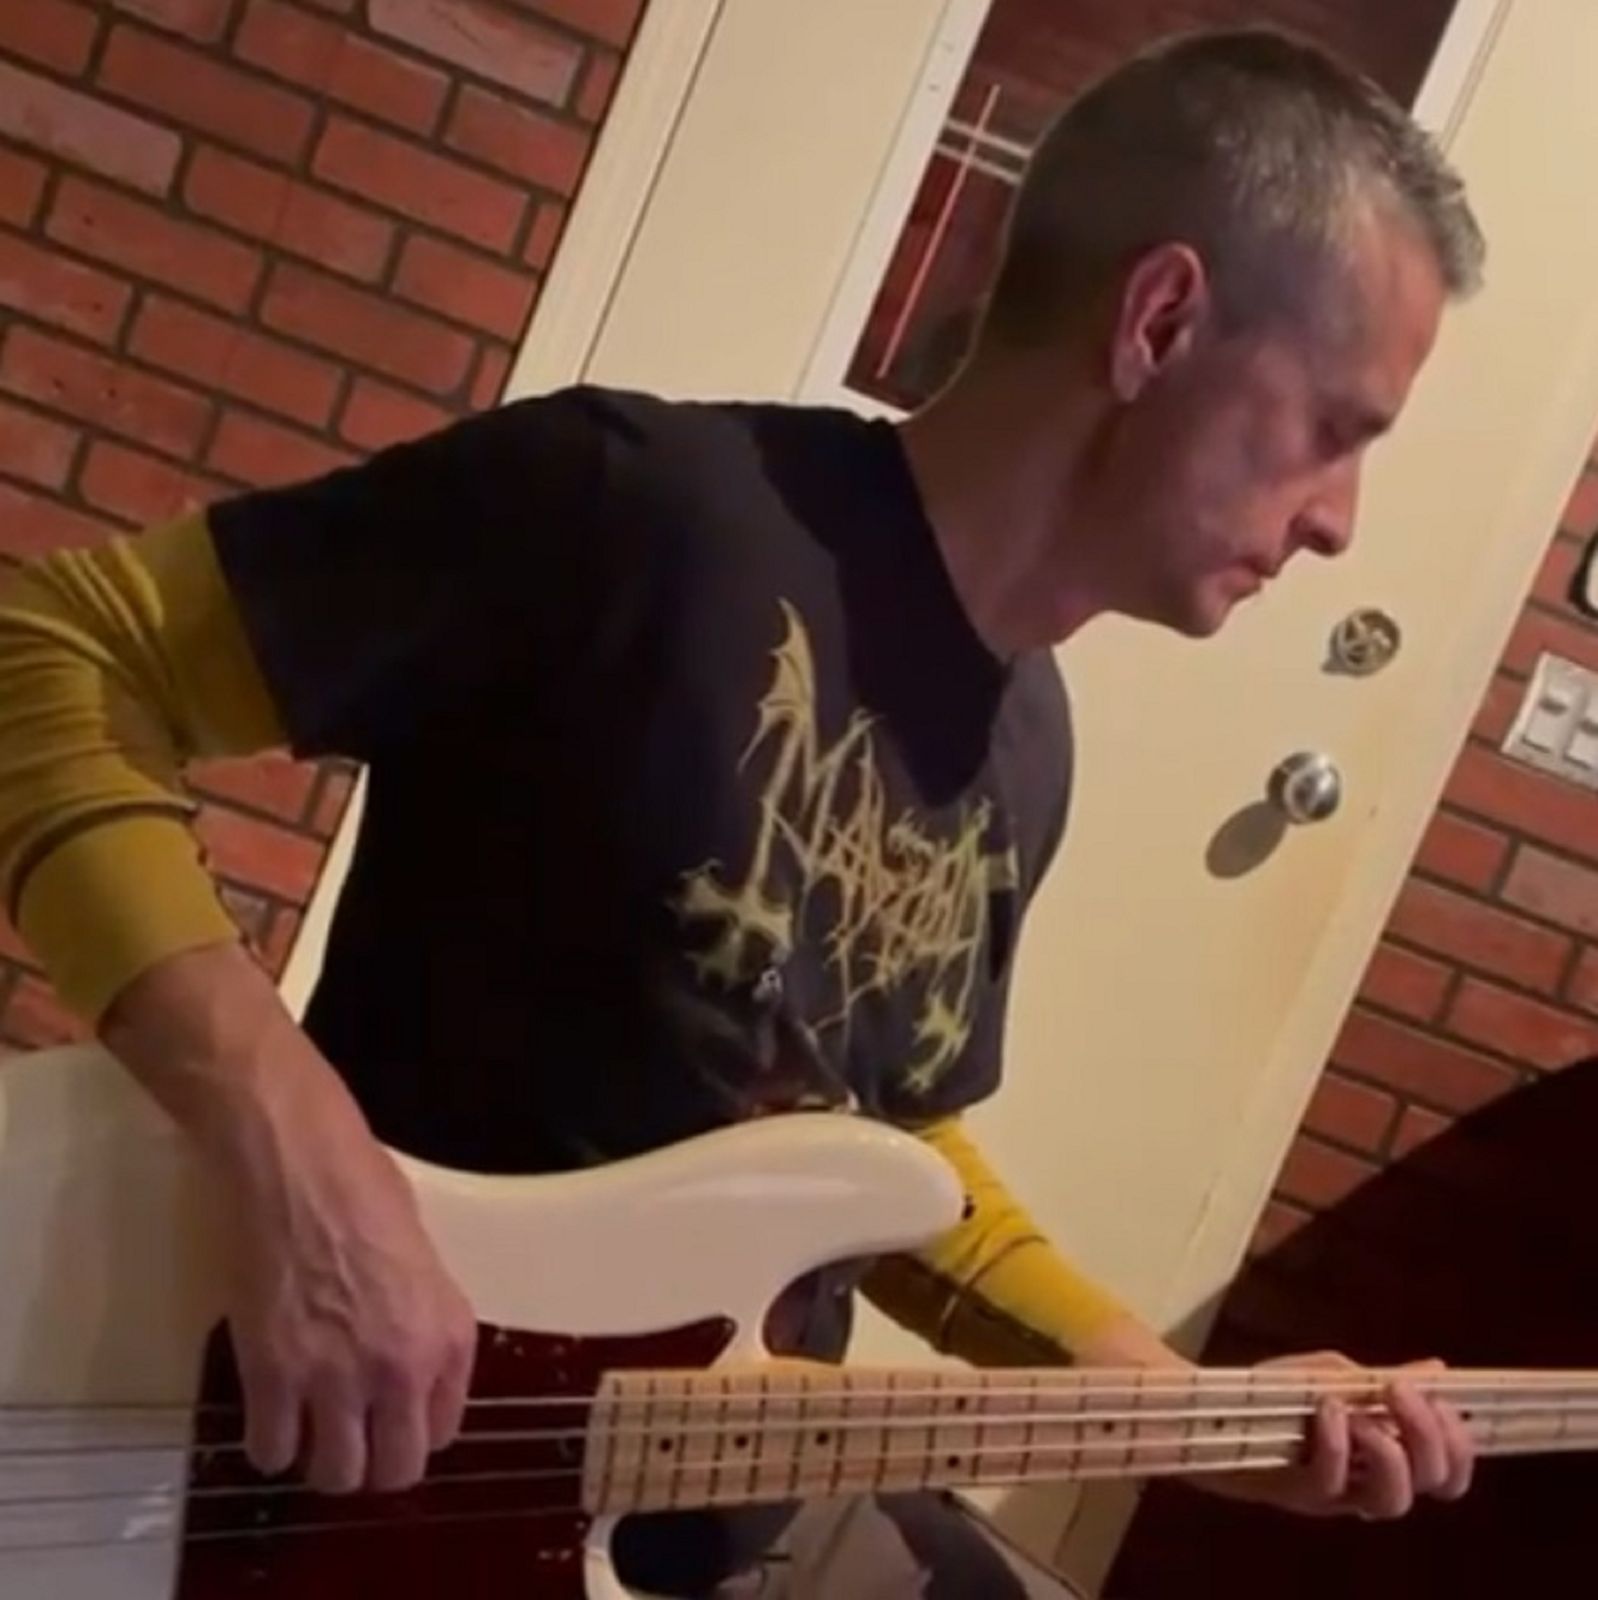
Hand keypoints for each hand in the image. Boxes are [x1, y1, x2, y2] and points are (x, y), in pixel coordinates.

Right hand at [223, 1125, 477, 1493]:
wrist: (300, 1167)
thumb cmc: (367, 1190)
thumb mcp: (425, 1260)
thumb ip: (422, 1324)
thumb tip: (405, 1367)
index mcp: (449, 1337)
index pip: (442, 1432)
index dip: (412, 1429)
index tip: (390, 1417)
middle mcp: (402, 1368)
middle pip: (393, 1472)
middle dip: (373, 1463)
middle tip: (350, 1438)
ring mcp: (336, 1378)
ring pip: (333, 1475)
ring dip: (320, 1460)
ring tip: (310, 1431)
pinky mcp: (272, 1375)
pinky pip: (271, 1451)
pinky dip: (269, 1443)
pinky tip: (271, 1413)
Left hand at [1198, 1350, 1475, 1518]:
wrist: (1207, 1408)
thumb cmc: (1274, 1397)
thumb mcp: (1331, 1378)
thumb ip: (1379, 1382)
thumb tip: (1437, 1369)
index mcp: (1384, 1458)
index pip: (1449, 1473)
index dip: (1459, 1441)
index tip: (1440, 1395)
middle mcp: (1366, 1484)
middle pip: (1432, 1484)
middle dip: (1428, 1434)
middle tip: (1399, 1390)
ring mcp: (1332, 1494)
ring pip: (1392, 1500)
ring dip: (1388, 1449)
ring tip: (1360, 1410)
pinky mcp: (1294, 1492)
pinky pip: (1330, 1483)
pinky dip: (1336, 1443)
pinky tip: (1326, 1409)